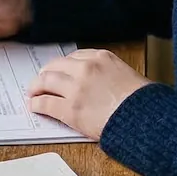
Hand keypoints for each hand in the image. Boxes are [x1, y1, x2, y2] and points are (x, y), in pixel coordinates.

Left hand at [25, 49, 148, 140]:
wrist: (144, 118)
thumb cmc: (142, 101)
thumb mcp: (127, 75)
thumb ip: (109, 73)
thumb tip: (100, 83)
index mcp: (101, 57)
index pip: (73, 57)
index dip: (63, 66)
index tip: (59, 71)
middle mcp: (86, 68)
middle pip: (55, 66)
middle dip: (46, 73)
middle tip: (40, 81)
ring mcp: (76, 88)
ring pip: (46, 81)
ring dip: (36, 87)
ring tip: (32, 92)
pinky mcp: (70, 109)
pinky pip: (46, 103)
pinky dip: (37, 104)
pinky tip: (34, 106)